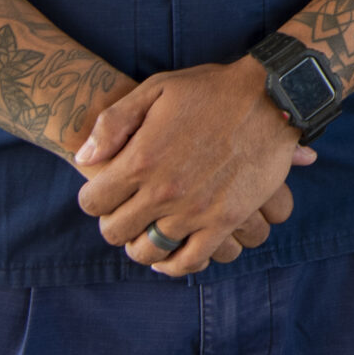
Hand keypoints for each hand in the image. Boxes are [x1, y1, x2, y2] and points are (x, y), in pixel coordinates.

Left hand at [73, 59, 318, 275]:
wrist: (269, 96)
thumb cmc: (210, 89)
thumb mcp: (155, 88)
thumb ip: (113, 123)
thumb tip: (83, 158)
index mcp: (141, 159)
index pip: (92, 202)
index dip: (93, 199)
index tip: (105, 193)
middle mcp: (164, 191)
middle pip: (115, 232)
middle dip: (114, 224)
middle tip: (126, 212)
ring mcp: (195, 210)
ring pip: (149, 251)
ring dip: (141, 246)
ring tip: (147, 233)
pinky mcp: (225, 220)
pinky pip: (190, 260)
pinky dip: (174, 265)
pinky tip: (170, 256)